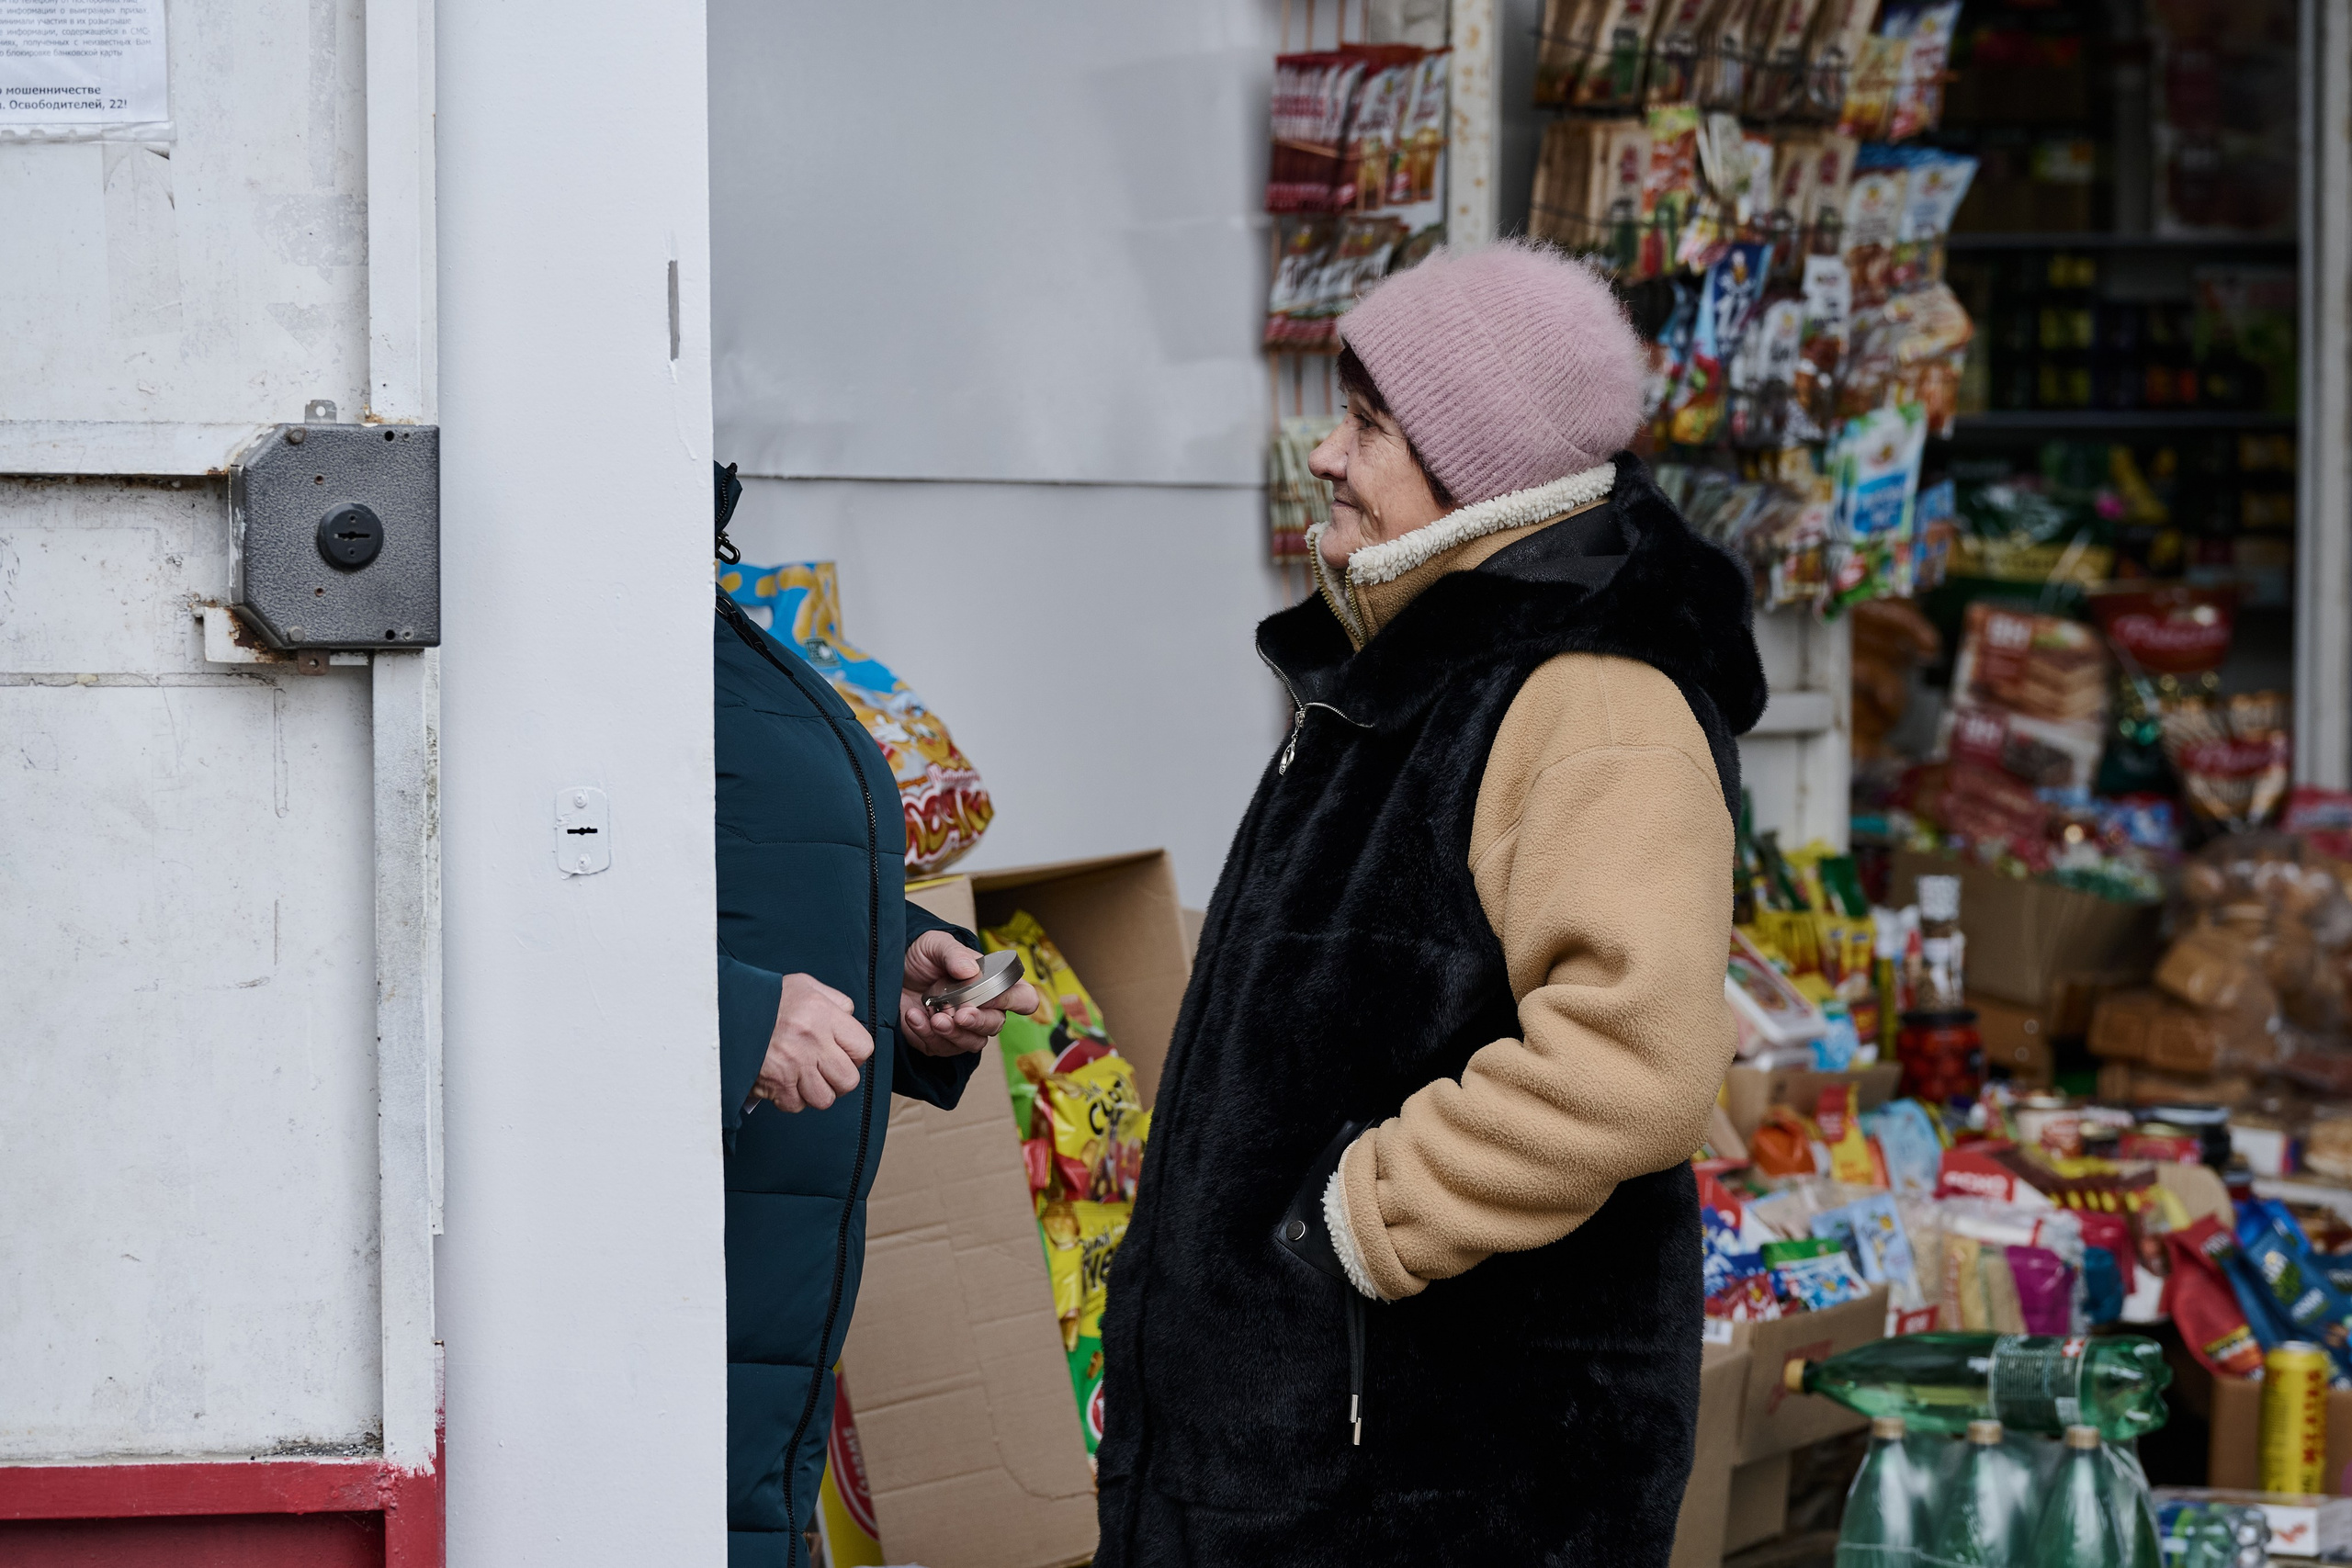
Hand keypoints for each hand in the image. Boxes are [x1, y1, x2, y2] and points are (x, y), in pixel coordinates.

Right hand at [753, 973, 873, 1112]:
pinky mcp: (773, 1084)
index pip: (863, 1048)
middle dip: (840, 1078)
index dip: (855, 1053)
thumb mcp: (805, 986)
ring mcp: (793, 1066)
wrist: (724, 1011)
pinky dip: (792, 1098)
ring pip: (824, 1099)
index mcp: (823, 1015)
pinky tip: (786, 1081)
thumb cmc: (766, 998)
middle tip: (826, 1068)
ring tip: (806, 1077)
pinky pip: (795, 1105)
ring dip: (817, 1092)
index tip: (843, 1051)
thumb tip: (850, 1018)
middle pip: (848, 1080)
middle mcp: (811, 1043)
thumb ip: (835, 1001)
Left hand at [900, 929, 1040, 1057]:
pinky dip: (925, 1034)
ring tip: (934, 1018)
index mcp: (991, 983)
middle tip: (960, 1014)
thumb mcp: (935, 944)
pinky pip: (940, 1048)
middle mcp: (982, 1008)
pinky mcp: (938, 1042)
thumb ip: (953, 954)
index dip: (1018, 1001)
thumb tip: (969, 970)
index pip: (1022, 997)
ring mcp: (962, 1028)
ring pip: (971, 1042)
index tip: (996, 998)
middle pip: (995, 1025)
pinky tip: (914, 1015)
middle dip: (978, 1022)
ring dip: (953, 1033)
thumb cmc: (922, 956)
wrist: (892, 971)